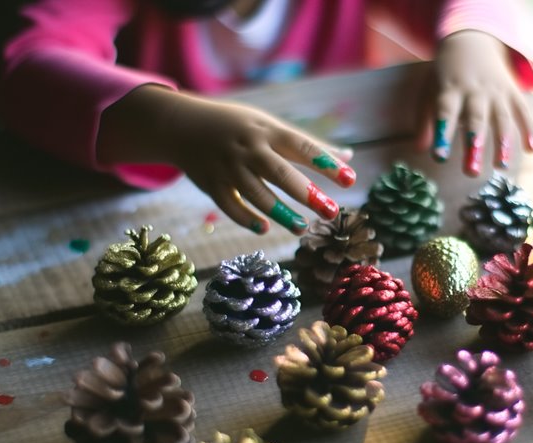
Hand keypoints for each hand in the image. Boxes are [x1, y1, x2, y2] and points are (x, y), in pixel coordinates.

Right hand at [98, 85, 354, 234]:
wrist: (182, 124)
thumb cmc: (238, 126)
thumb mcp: (271, 126)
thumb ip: (308, 144)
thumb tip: (348, 156)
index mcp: (267, 130)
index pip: (302, 147)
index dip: (326, 163)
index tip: (350, 179)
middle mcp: (249, 147)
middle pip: (280, 172)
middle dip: (306, 193)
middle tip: (331, 211)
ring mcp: (228, 166)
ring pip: (256, 193)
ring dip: (279, 212)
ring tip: (301, 228)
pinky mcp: (211, 183)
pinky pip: (230, 205)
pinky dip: (245, 218)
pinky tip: (263, 228)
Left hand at [417, 30, 532, 176]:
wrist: (472, 41)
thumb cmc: (446, 75)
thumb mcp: (429, 91)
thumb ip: (425, 121)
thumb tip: (420, 149)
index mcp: (450, 90)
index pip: (445, 113)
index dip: (443, 134)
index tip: (440, 157)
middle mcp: (474, 91)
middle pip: (475, 119)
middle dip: (474, 145)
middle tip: (472, 172)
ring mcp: (496, 91)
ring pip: (501, 117)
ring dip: (503, 142)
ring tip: (502, 166)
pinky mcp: (513, 92)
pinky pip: (522, 111)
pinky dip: (529, 129)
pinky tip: (531, 149)